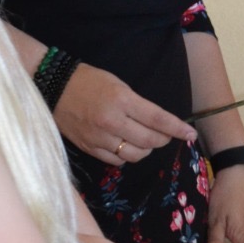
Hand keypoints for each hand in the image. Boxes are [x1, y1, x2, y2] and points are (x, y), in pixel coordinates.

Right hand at [55, 64, 194, 165]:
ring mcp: (99, 137)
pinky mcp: (89, 147)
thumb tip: (161, 124)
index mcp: (121, 100)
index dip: (177, 129)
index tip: (190, 134)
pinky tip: (125, 146)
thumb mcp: (119, 85)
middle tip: (164, 135)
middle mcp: (111, 121)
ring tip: (144, 140)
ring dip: (146, 150)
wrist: (53, 86)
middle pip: (149, 141)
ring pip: (134, 155)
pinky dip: (126, 156)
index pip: (158, 119)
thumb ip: (139, 106)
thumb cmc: (90, 81)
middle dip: (163, 139)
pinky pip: (116, 161)